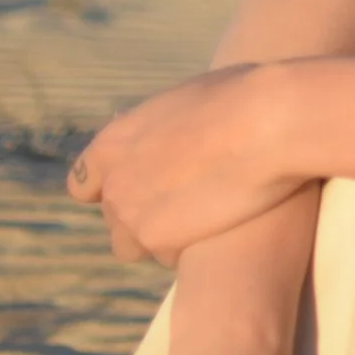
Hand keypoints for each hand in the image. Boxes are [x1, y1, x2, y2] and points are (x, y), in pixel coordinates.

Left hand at [69, 65, 308, 265]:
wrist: (271, 122)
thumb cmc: (244, 97)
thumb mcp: (188, 100)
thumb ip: (167, 125)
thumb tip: (177, 127)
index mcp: (115, 141)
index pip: (84, 184)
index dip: (110, 189)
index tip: (141, 186)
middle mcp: (115, 182)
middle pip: (114, 218)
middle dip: (144, 214)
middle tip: (188, 200)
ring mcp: (134, 215)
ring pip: (134, 246)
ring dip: (160, 238)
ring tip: (203, 222)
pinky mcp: (161, 241)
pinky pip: (169, 257)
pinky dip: (191, 248)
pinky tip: (221, 229)